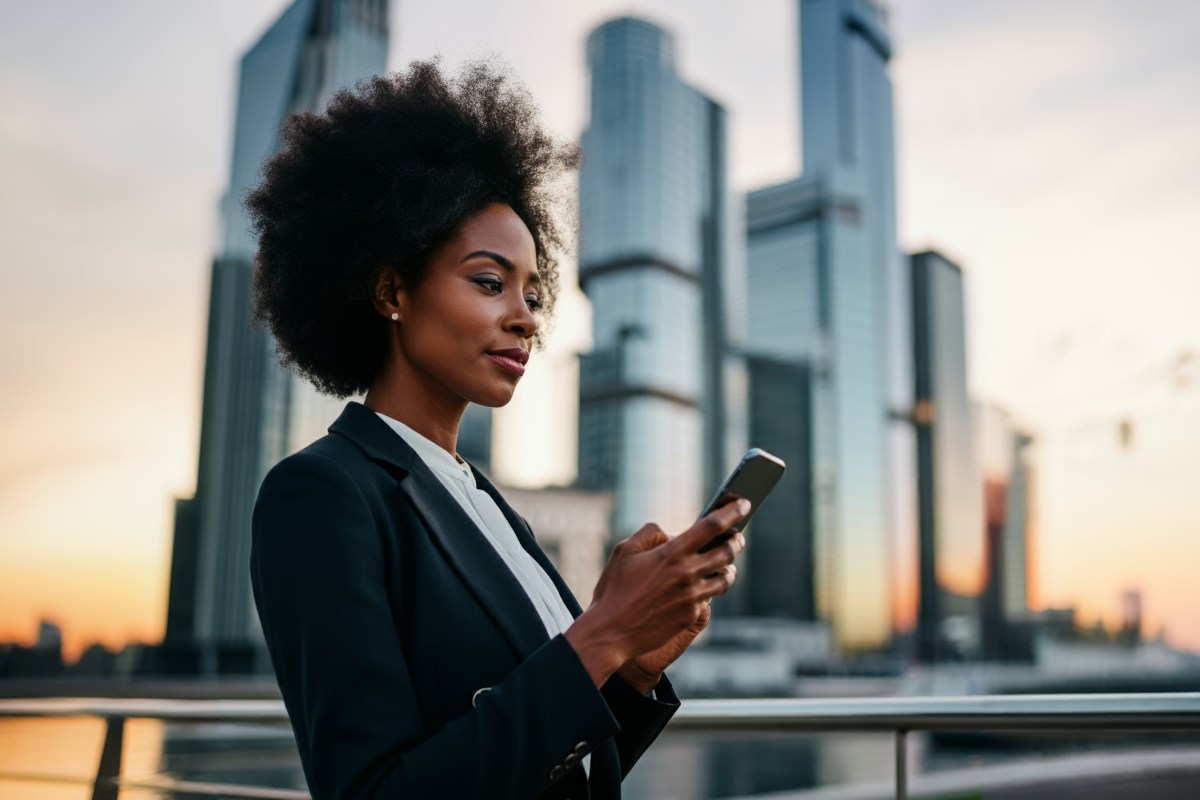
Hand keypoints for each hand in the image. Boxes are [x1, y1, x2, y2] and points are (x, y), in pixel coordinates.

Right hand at [564, 499, 747, 687]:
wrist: (611, 632)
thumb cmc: (614, 589)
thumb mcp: (624, 551)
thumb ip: (650, 533)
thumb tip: (670, 534)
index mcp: (671, 553)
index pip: (712, 526)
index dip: (732, 512)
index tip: (744, 503)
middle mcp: (687, 574)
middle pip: (727, 552)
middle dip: (737, 541)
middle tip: (738, 537)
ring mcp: (692, 597)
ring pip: (726, 578)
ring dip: (730, 567)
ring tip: (727, 564)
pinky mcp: (691, 616)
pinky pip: (708, 598)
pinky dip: (708, 589)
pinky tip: (702, 587)